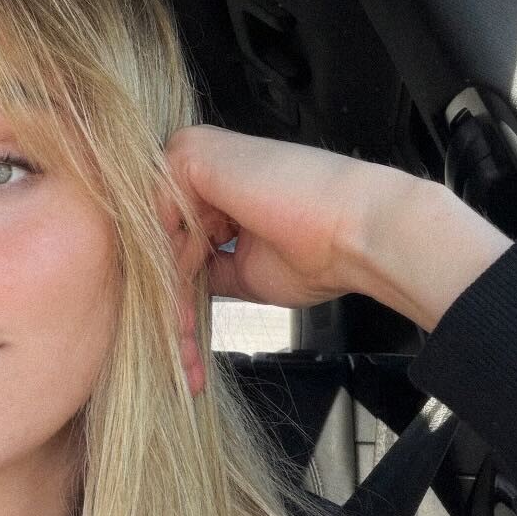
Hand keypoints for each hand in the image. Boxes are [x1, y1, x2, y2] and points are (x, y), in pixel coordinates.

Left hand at [155, 124, 511, 392]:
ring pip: (158, 240)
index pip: (178, 243)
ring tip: (183, 348)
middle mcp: (201, 166)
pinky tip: (185, 309)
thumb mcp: (246, 270)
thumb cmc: (320, 248)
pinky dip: (171, 271)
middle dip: (170, 306)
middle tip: (179, 358)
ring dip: (170, 301)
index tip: (181, 346)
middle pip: (164, 243)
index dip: (179, 297)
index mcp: (218, 185)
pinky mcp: (189, 156)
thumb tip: (178, 287)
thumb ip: (207, 267)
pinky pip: (159, 223)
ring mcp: (192, 156)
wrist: (358, 234)